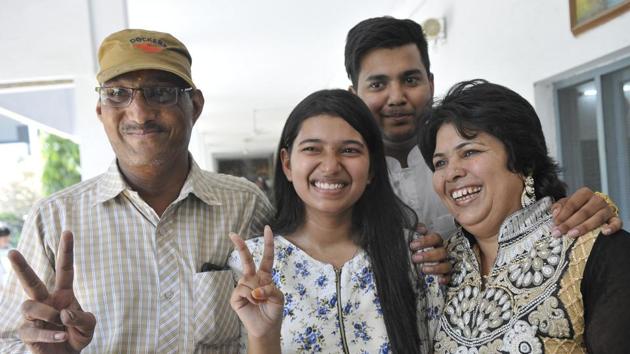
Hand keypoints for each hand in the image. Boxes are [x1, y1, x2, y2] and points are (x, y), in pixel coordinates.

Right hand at [8, 231, 95, 353]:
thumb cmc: (77, 336)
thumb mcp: (88, 327)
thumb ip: (82, 318)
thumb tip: (64, 312)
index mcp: (63, 294)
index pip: (65, 269)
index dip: (66, 251)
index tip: (68, 231)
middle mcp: (46, 301)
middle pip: (31, 281)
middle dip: (21, 267)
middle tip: (12, 252)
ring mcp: (34, 317)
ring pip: (30, 305)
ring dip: (48, 313)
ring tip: (60, 323)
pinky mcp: (27, 333)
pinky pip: (32, 329)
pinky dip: (49, 333)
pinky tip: (61, 337)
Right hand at [229, 226, 283, 339]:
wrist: (266, 328)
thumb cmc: (273, 311)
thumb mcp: (279, 297)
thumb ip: (270, 289)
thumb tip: (254, 289)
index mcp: (265, 276)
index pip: (267, 257)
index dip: (268, 243)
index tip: (268, 228)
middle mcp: (252, 278)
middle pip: (246, 259)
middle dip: (240, 246)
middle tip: (232, 234)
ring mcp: (242, 286)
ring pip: (248, 281)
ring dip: (257, 293)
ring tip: (259, 302)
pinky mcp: (235, 297)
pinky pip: (243, 291)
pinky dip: (250, 298)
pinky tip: (252, 304)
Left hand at [409, 223, 450, 284]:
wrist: (413, 267)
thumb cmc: (414, 251)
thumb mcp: (411, 241)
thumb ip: (413, 232)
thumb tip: (415, 226)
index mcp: (434, 243)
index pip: (435, 238)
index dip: (425, 241)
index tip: (412, 245)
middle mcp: (441, 252)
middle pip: (441, 252)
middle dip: (428, 255)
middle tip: (415, 258)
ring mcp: (444, 264)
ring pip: (446, 265)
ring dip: (435, 267)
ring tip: (423, 269)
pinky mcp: (445, 275)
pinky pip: (449, 277)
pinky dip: (445, 278)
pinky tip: (439, 280)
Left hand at [551, 187, 621, 237]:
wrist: (595, 209)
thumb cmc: (579, 207)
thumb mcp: (567, 204)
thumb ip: (560, 206)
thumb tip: (555, 213)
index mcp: (584, 193)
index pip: (572, 203)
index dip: (562, 215)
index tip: (555, 224)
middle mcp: (597, 200)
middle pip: (583, 212)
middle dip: (570, 223)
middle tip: (559, 232)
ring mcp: (607, 209)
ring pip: (597, 218)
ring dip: (584, 227)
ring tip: (572, 234)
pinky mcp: (615, 218)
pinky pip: (616, 223)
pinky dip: (612, 227)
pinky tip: (604, 232)